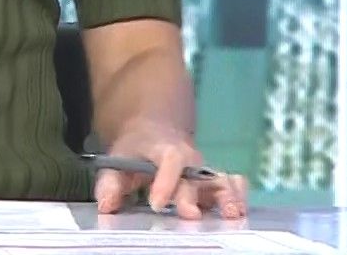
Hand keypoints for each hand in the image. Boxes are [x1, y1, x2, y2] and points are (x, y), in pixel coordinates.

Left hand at [93, 120, 247, 220]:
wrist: (155, 131)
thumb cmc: (135, 150)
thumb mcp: (117, 161)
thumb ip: (110, 184)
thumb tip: (106, 206)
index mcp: (164, 150)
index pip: (169, 160)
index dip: (165, 181)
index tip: (156, 203)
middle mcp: (190, 159)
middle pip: (195, 175)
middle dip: (193, 195)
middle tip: (190, 216)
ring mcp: (204, 170)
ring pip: (220, 179)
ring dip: (227, 196)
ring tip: (231, 214)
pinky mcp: (213, 181)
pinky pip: (232, 184)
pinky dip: (238, 194)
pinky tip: (240, 210)